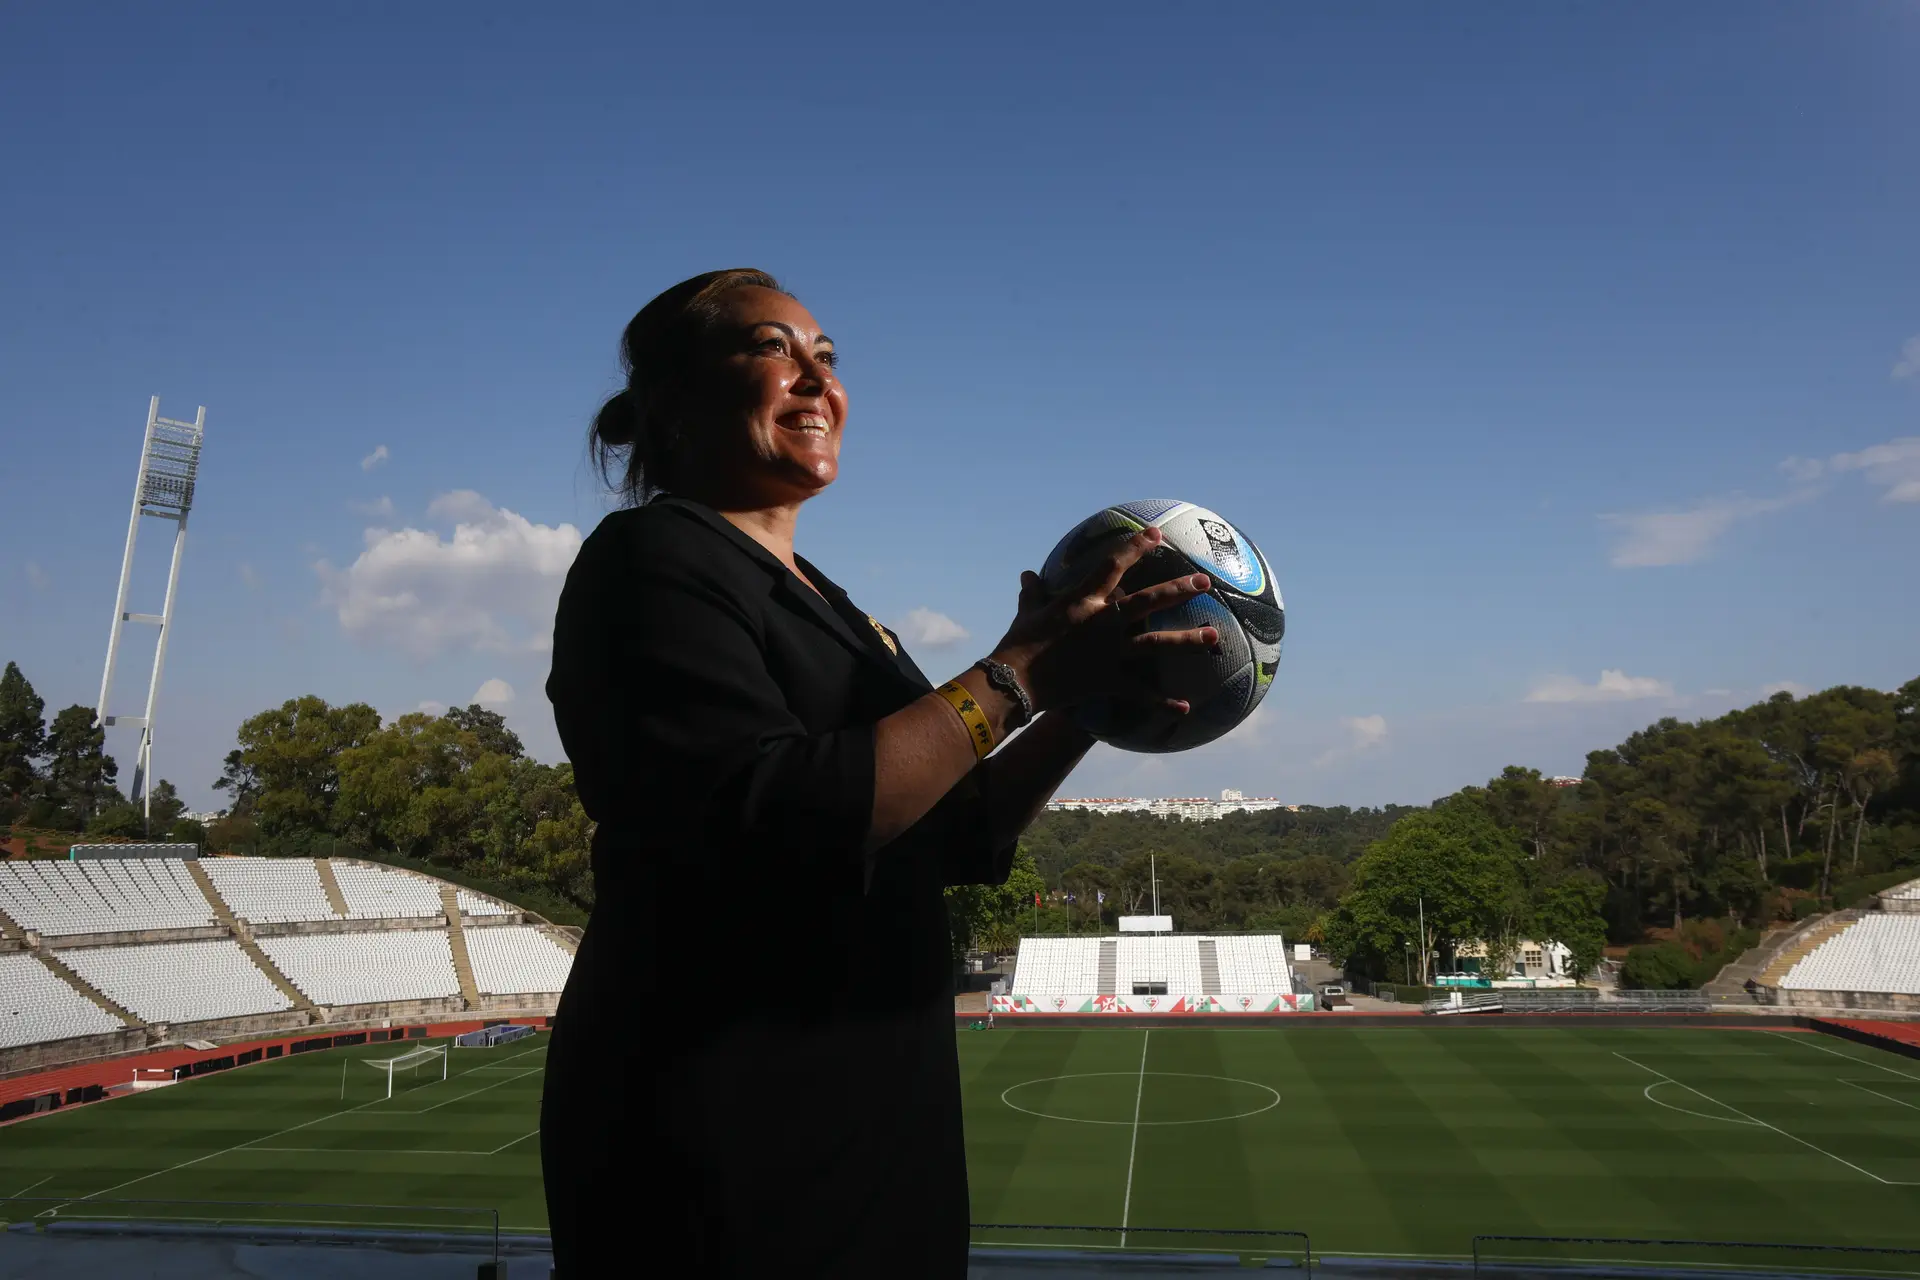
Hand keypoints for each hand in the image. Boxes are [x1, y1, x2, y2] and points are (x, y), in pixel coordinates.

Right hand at [988, 527, 1218, 715]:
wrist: (1015, 680)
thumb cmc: (1018, 643)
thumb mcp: (1026, 613)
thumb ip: (1033, 594)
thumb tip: (1027, 575)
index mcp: (1083, 600)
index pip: (1113, 565)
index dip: (1136, 547)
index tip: (1156, 535)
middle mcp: (1103, 622)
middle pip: (1148, 601)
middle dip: (1178, 590)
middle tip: (1204, 581)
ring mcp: (1109, 651)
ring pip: (1155, 643)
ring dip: (1186, 640)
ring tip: (1213, 637)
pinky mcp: (1108, 680)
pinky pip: (1140, 692)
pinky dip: (1162, 701)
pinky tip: (1185, 706)